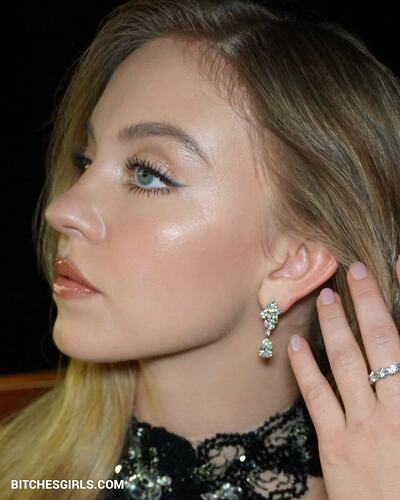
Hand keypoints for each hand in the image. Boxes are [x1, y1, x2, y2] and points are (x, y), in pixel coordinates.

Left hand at [287, 257, 399, 499]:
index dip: (399, 302)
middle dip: (368, 303)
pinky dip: (305, 368)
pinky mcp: (337, 446)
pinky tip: (295, 344)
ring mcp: (366, 426)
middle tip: (354, 271)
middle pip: (383, 342)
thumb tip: (391, 364)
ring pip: (347, 362)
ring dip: (336, 326)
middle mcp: (399, 408)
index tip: (393, 270)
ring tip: (325, 297)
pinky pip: (318, 398)